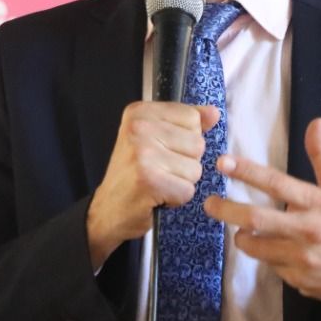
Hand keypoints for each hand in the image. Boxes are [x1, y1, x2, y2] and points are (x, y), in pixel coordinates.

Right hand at [86, 102, 219, 268]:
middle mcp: (138, 127)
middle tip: (159, 170)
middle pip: (197, 143)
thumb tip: (214, 113)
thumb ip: (185, 123)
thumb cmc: (133, 173)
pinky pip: (188, 190)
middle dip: (185, 162)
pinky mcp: (149, 180)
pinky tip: (157, 196)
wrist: (107, 209)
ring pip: (195, 168)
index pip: (191, 117)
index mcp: (139, 112)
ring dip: (182, 182)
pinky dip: (177, 199)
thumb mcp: (155, 137)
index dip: (184, 140)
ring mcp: (143, 153)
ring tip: (159, 182)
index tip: (161, 150)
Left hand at [205, 117, 320, 313]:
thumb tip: (316, 122)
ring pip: (256, 248)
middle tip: (208, 203)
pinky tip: (275, 253)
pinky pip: (273, 268)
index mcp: (316, 204)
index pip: (275, 183)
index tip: (222, 163)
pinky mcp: (299, 282)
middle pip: (255, 219)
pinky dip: (269, 259)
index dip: (246, 171)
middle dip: (226, 210)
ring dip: (244, 238)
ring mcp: (302, 259)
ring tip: (241, 231)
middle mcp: (306, 230)